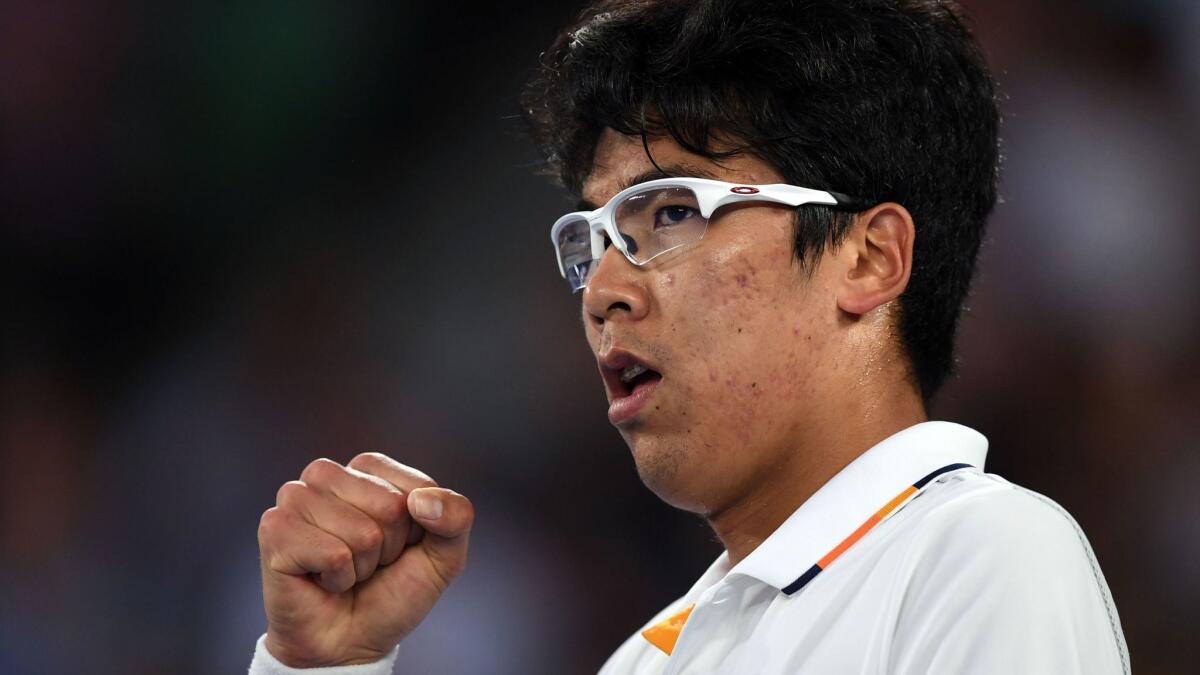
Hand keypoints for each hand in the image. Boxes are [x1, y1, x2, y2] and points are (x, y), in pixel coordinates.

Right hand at [258, 453, 473, 666]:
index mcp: (367, 468)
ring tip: (344, 572)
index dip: (415, 529)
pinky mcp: (275, 530)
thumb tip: (423, 500)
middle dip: (388, 548)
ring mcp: (296, 498)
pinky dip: (339, 579)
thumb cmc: (391, 593)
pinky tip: (322, 580)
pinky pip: (333, 554)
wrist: (350, 644)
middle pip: (390, 507)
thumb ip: (456, 517)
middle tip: (366, 564)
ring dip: (362, 565)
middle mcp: (326, 474)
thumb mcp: (443, 557)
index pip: (415, 486)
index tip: (396, 548)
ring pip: (362, 532)